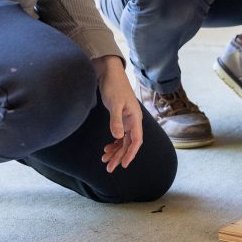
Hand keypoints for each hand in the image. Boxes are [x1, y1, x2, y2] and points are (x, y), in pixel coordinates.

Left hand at [92, 55, 142, 171]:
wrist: (109, 73)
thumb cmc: (114, 86)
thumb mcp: (114, 103)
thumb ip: (116, 120)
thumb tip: (118, 137)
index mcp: (135, 118)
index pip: (136, 141)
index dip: (130, 154)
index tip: (123, 165)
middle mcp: (132, 121)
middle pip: (128, 144)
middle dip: (119, 156)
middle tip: (109, 168)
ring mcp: (126, 120)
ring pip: (123, 141)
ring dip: (115, 151)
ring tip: (105, 161)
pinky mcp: (120, 118)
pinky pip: (119, 135)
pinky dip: (114, 143)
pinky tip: (106, 149)